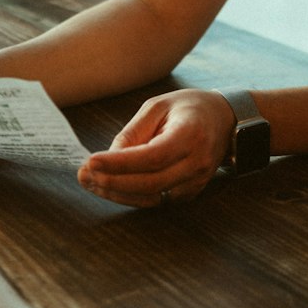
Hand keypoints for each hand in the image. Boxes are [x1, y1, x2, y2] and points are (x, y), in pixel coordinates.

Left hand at [78, 88, 234, 207]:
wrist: (224, 120)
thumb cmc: (188, 108)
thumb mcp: (158, 107)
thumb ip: (133, 133)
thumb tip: (108, 158)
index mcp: (191, 134)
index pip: (152, 156)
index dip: (119, 163)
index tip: (90, 161)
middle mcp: (196, 162)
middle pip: (149, 183)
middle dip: (111, 181)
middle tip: (83, 175)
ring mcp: (196, 182)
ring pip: (150, 197)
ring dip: (116, 192)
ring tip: (89, 182)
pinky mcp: (190, 193)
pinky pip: (156, 200)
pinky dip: (130, 196)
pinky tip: (109, 187)